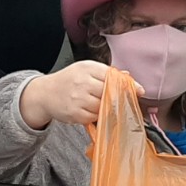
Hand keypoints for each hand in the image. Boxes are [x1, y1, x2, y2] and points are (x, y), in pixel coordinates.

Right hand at [18, 61, 143, 128]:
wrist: (45, 93)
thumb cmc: (69, 80)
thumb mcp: (86, 70)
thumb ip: (107, 73)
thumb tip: (129, 77)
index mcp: (87, 68)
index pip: (113, 76)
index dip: (128, 85)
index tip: (139, 91)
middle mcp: (82, 82)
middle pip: (111, 93)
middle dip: (119, 99)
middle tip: (125, 102)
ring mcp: (78, 98)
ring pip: (104, 106)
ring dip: (108, 109)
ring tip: (105, 106)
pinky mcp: (75, 113)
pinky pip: (94, 117)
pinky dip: (97, 116)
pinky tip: (93, 112)